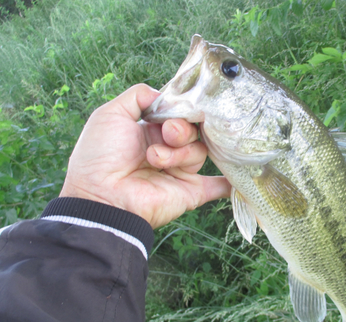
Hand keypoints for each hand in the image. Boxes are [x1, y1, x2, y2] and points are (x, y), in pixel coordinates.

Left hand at [60, 84, 230, 228]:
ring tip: (157, 160)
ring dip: (180, 153)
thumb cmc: (100, 155)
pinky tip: (242, 176)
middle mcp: (167, 150)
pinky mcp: (190, 192)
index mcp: (150, 132)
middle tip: (168, 134)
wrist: (101, 197)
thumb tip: (164, 95)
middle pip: (192, 131)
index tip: (177, 109)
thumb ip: (138, 96)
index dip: (180, 109)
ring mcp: (179, 172)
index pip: (178, 114)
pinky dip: (230, 182)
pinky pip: (217, 186)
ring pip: (199, 151)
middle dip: (181, 129)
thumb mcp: (110, 114)